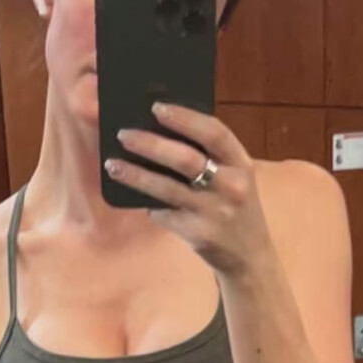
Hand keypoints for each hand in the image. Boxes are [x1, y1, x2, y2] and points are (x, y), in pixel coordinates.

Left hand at [103, 102, 274, 278]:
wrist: (250, 254)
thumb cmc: (233, 204)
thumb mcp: (233, 177)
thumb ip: (209, 156)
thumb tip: (159, 132)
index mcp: (241, 164)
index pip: (214, 132)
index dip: (185, 118)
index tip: (157, 107)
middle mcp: (232, 187)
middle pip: (186, 159)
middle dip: (151, 144)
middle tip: (123, 134)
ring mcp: (215, 213)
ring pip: (167, 189)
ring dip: (136, 175)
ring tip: (113, 164)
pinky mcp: (199, 235)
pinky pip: (164, 214)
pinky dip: (148, 203)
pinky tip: (133, 195)